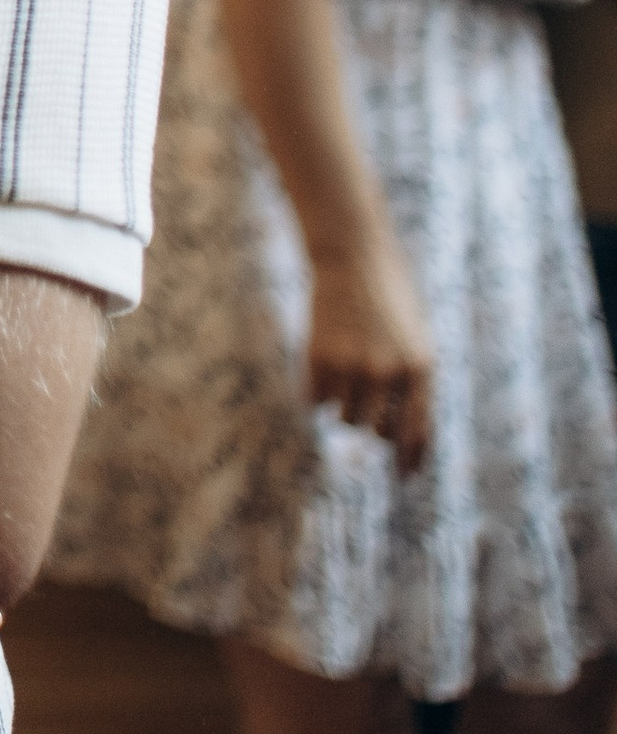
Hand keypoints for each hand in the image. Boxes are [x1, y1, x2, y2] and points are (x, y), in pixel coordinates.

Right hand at [306, 234, 434, 471]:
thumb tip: (394, 437)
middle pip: (374, 430)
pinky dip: (315, 391)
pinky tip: (321, 365)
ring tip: (343, 369)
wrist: (354, 255)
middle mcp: (388, 372)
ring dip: (342, 403)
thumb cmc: (388, 298)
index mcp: (420, 367)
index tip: (403, 478)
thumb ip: (410, 382)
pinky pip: (314, 400)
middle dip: (369, 422)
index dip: (411, 458)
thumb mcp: (414, 338)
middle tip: (364, 403)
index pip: (418, 429)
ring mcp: (352, 365)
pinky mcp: (319, 357)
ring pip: (344, 416)